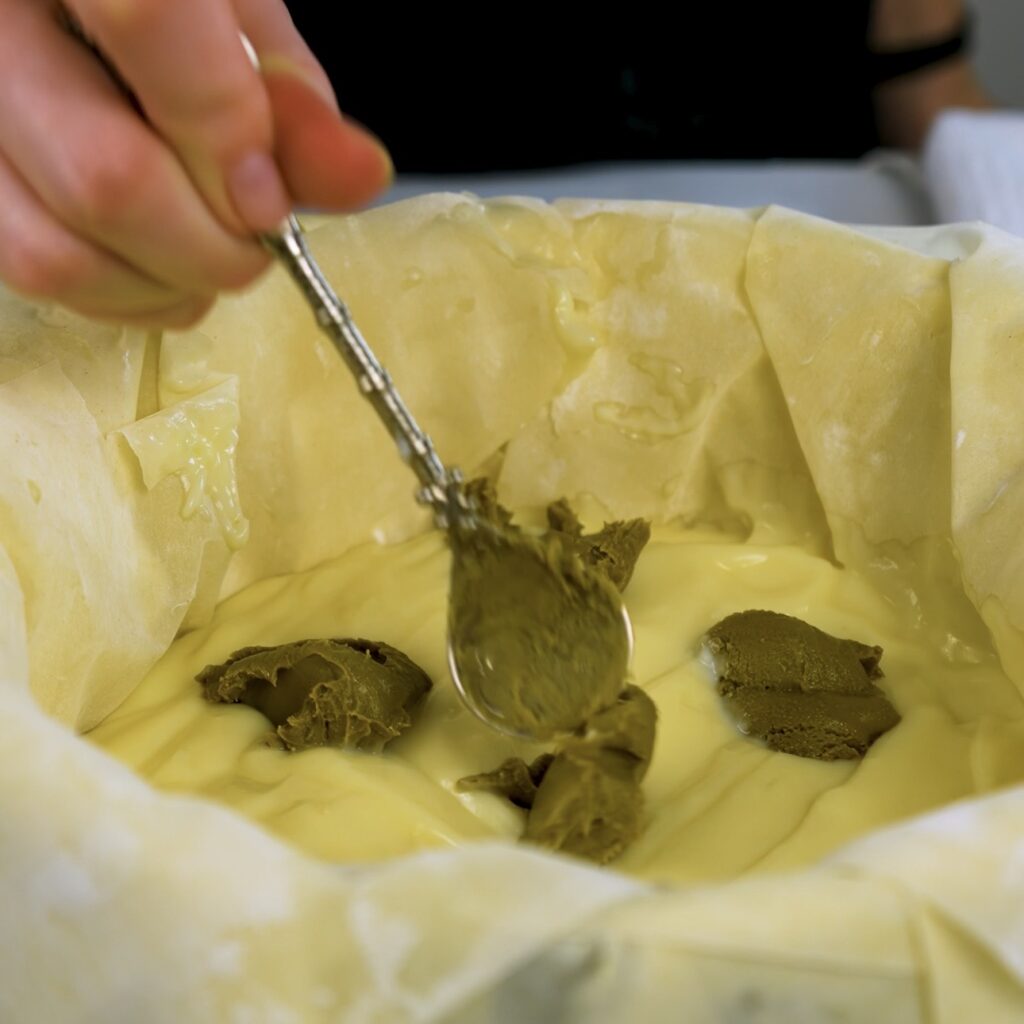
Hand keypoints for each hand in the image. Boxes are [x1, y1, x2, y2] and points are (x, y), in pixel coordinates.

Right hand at [0, 0, 391, 326]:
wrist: (80, 16)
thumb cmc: (173, 12)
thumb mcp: (237, 22)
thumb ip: (292, 103)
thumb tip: (360, 176)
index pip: (150, 19)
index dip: (225, 131)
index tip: (271, 201)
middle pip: (105, 177)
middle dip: (213, 247)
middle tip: (255, 237)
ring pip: (56, 253)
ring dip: (168, 285)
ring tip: (209, 249)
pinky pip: (35, 277)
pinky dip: (124, 297)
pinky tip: (159, 262)